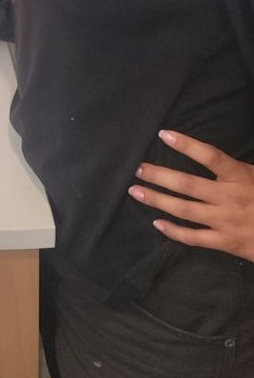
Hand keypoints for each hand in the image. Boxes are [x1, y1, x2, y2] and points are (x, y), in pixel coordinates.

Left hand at [128, 130, 253, 261]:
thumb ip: (232, 167)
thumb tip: (206, 153)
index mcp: (240, 176)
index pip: (210, 156)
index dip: (187, 145)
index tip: (164, 134)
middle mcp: (230, 198)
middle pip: (187, 184)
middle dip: (158, 175)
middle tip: (137, 169)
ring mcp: (226, 221)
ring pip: (184, 210)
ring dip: (157, 200)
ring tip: (136, 192)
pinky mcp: (225, 243)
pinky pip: (194, 238)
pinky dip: (174, 231)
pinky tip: (157, 222)